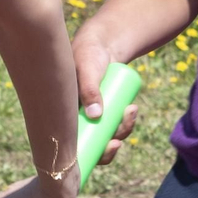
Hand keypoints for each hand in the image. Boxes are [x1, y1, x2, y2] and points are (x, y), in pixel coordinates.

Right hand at [73, 28, 138, 167]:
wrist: (98, 43)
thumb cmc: (86, 55)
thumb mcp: (87, 70)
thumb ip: (88, 89)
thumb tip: (95, 116)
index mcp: (64, 116)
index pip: (76, 145)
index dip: (95, 154)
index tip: (112, 146)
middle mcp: (77, 118)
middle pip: (95, 144)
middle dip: (112, 145)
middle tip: (122, 136)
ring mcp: (92, 114)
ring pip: (108, 132)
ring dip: (123, 128)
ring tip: (131, 110)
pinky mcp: (105, 107)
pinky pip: (115, 121)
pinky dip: (125, 119)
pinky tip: (132, 111)